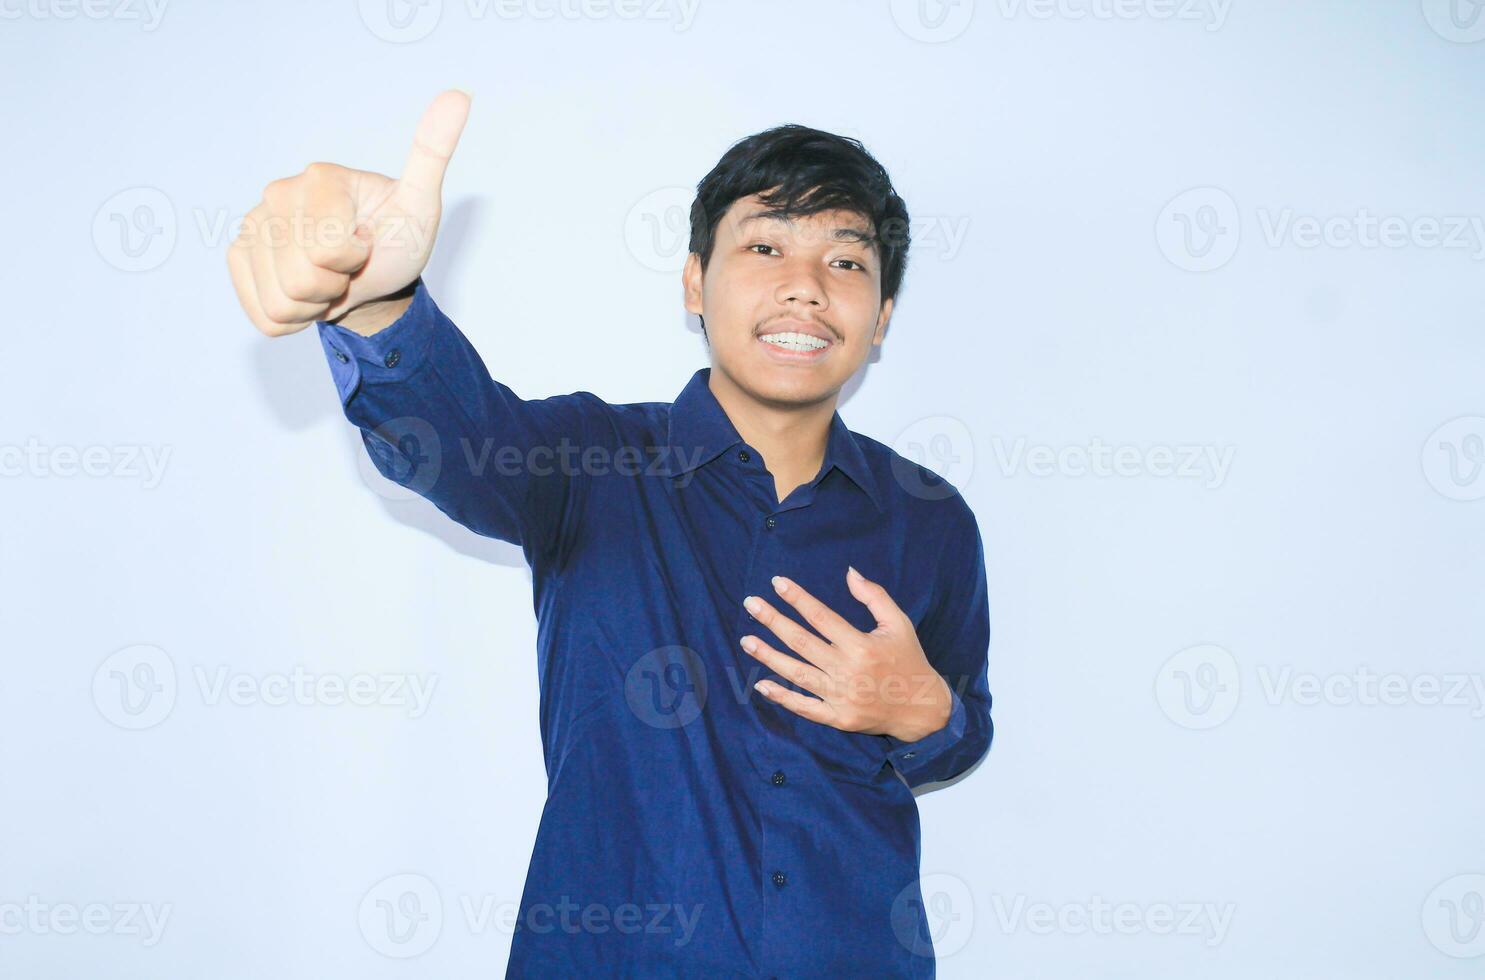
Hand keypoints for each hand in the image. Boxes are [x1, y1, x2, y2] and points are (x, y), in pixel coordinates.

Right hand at [226, 88, 470, 336]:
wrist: (374, 278)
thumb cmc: (397, 239)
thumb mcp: (421, 203)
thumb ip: (432, 154)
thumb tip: (459, 96)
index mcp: (319, 177)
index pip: (328, 249)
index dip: (354, 259)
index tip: (365, 242)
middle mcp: (276, 194)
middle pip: (301, 278)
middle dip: (333, 285)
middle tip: (348, 265)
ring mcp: (251, 225)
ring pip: (282, 301)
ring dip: (314, 303)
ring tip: (330, 278)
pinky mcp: (238, 257)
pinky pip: (265, 314)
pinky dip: (293, 317)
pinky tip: (308, 291)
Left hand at [739, 566, 952, 741]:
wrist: (921, 709)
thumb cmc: (908, 659)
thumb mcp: (899, 623)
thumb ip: (874, 596)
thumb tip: (849, 572)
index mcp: (862, 645)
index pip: (821, 617)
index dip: (798, 598)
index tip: (777, 583)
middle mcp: (848, 670)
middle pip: (802, 642)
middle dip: (773, 621)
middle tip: (751, 605)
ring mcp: (841, 696)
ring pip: (797, 673)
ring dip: (769, 656)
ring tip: (746, 640)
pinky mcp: (838, 718)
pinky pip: (804, 707)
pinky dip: (782, 697)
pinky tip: (761, 684)